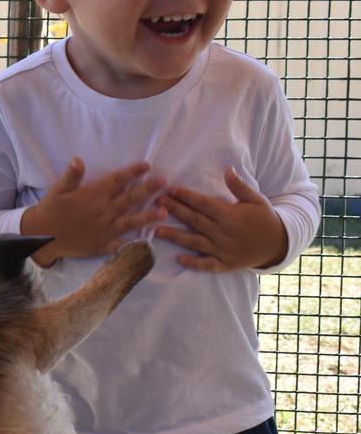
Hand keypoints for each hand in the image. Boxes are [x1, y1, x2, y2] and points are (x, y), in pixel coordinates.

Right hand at [21, 158, 166, 265]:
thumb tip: (79, 159)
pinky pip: (120, 245)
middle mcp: (102, 211)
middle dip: (148, 189)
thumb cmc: (50, 210)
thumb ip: (71, 176)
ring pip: (130, 221)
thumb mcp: (57, 190)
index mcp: (93, 195)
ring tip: (164, 212)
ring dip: (148, 216)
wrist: (42, 236)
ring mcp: (104, 229)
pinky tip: (148, 243)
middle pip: (129, 198)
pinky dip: (133, 244)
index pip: (116, 181)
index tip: (147, 165)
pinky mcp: (101, 244)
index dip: (132, 172)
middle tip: (164, 182)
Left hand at [154, 167, 287, 271]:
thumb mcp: (255, 199)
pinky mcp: (226, 264)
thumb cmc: (264, 218)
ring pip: (196, 242)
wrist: (278, 244)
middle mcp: (225, 232)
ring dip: (175, 236)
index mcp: (231, 215)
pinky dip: (194, 263)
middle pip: (195, 220)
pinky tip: (178, 259)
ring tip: (156, 230)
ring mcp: (224, 250)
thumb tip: (228, 168)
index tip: (170, 189)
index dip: (186, 196)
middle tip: (156, 203)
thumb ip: (239, 186)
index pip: (204, 204)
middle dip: (175, 211)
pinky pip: (207, 264)